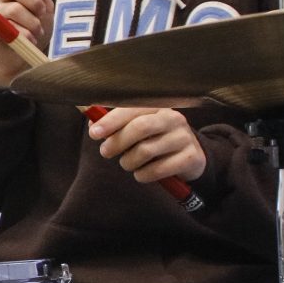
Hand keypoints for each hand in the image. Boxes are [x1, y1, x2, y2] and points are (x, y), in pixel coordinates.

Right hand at [0, 0, 53, 87]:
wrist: (24, 58)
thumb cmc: (34, 29)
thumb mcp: (43, 6)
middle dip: (33, 0)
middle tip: (42, 12)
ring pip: (14, 9)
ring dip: (32, 22)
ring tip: (38, 32)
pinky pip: (9, 28)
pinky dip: (25, 35)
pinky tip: (30, 40)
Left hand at [87, 106, 207, 186]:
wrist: (190, 158)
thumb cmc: (155, 141)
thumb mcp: (137, 129)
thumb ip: (116, 125)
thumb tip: (93, 124)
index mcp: (158, 107)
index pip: (132, 109)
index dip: (111, 120)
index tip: (94, 133)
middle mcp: (173, 119)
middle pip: (140, 127)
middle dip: (117, 142)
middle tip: (105, 152)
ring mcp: (184, 137)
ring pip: (146, 151)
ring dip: (128, 162)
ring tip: (127, 163)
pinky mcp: (190, 157)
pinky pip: (158, 169)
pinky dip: (143, 175)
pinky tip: (141, 174)